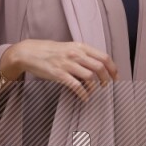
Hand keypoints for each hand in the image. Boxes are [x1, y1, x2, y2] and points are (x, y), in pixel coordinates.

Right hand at [4, 39, 118, 101]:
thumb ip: (82, 55)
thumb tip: (97, 66)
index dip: (113, 68)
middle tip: (105, 86)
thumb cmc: (50, 51)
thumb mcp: (69, 47)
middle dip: (106, 79)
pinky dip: (83, 94)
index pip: (104, 57)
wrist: (30, 52)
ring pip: (90, 77)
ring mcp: (67, 64)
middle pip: (100, 67)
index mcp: (80, 46)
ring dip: (95, 87)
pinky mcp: (59, 74)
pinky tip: (84, 98)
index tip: (116, 77)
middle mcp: (75, 54)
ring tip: (93, 91)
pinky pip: (76, 86)